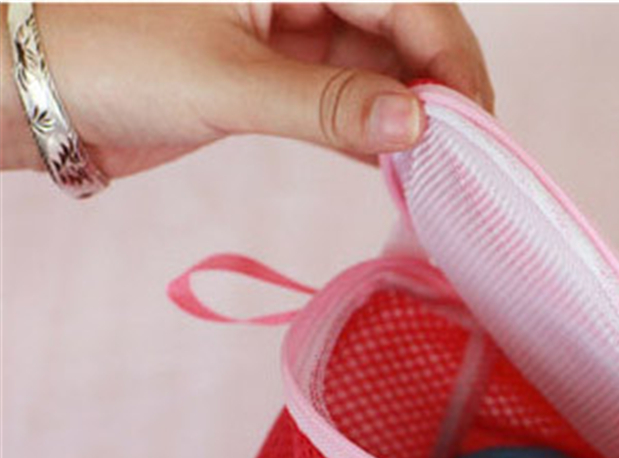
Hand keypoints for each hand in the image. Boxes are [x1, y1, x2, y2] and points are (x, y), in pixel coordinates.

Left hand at [2, 3, 492, 176]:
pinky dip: (373, 132)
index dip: (446, 55)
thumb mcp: (227, 82)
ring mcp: (289, 29)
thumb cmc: (107, 58)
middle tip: (466, 152)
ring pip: (378, 65)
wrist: (34, 94)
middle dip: (438, 85)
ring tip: (439, 169)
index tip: (472, 120)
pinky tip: (397, 166)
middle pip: (400, 26)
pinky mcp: (276, 73)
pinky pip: (345, 97)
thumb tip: (420, 125)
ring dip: (410, 115)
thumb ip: (328, 105)